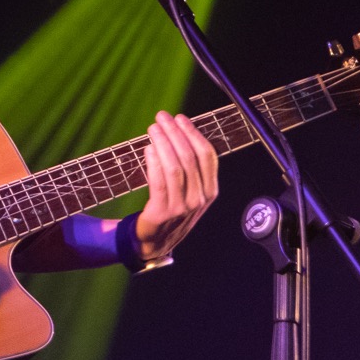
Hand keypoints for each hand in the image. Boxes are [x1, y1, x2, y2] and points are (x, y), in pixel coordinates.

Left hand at [136, 111, 219, 261]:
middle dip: (175, 132)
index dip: (193, 133)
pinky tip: (148, 148)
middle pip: (189, 157)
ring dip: (163, 142)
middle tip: (162, 117)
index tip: (180, 118)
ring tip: (153, 128)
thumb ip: (190, 167)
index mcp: (210, 191)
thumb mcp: (191, 191)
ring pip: (174, 167)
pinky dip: (154, 162)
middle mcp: (200, 199)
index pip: (207, 156)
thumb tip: (180, 132)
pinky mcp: (163, 212)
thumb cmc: (172, 209)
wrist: (156, 241)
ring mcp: (182, 207)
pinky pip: (159, 182)